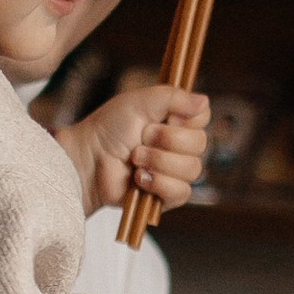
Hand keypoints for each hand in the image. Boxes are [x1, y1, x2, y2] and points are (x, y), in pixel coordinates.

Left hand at [61, 82, 210, 216]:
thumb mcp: (140, 101)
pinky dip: (158, 183)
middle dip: (166, 140)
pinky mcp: (167, 196)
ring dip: (158, 161)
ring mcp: (175, 172)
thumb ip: (173, 96)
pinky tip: (139, 178)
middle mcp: (180, 146)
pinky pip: (180, 192)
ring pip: (191, 169)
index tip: (164, 117)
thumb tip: (205, 100)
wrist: (88, 159)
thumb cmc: (110, 127)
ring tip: (134, 159)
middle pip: (199, 144)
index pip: (203, 117)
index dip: (185, 118)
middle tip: (141, 139)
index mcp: (176, 121)